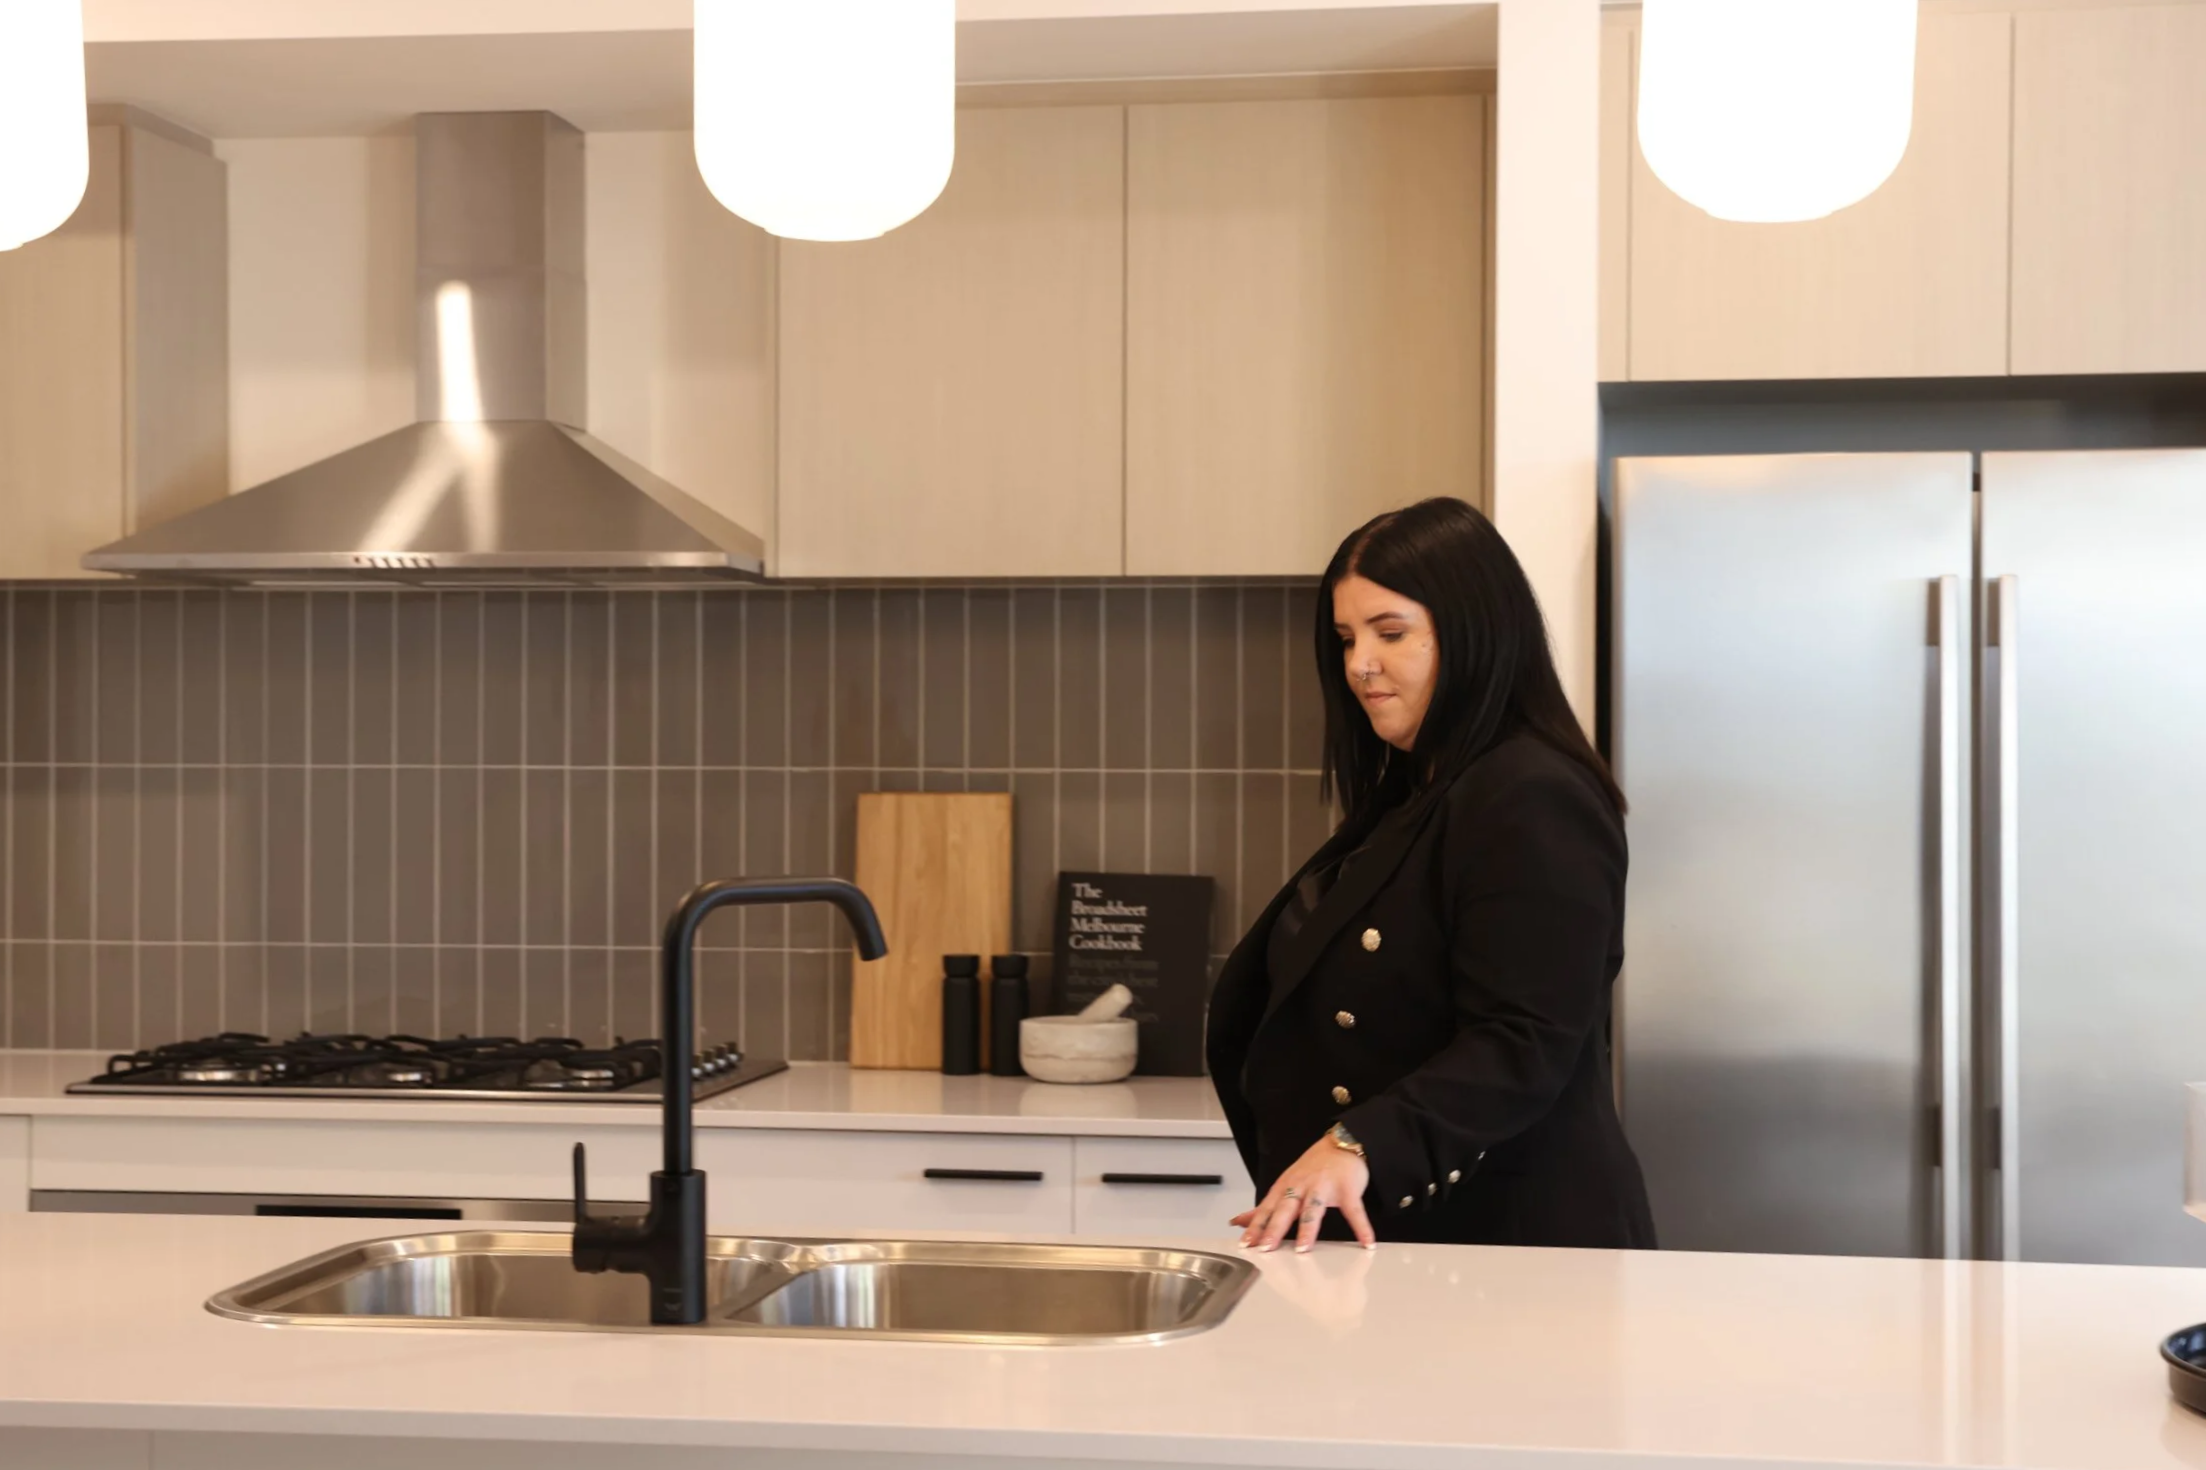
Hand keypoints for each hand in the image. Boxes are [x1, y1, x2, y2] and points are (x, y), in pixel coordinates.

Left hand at [1231, 1131, 1375, 1251]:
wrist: (1343, 1143)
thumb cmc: (1313, 1168)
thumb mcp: (1285, 1185)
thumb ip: (1264, 1207)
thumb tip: (1238, 1221)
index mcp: (1285, 1187)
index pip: (1266, 1209)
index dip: (1255, 1226)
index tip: (1245, 1244)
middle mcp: (1302, 1186)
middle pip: (1285, 1209)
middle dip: (1274, 1228)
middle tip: (1266, 1247)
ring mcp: (1324, 1187)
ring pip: (1313, 1209)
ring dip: (1308, 1229)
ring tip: (1304, 1250)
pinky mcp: (1347, 1190)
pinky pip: (1354, 1210)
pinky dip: (1361, 1227)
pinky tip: (1367, 1243)